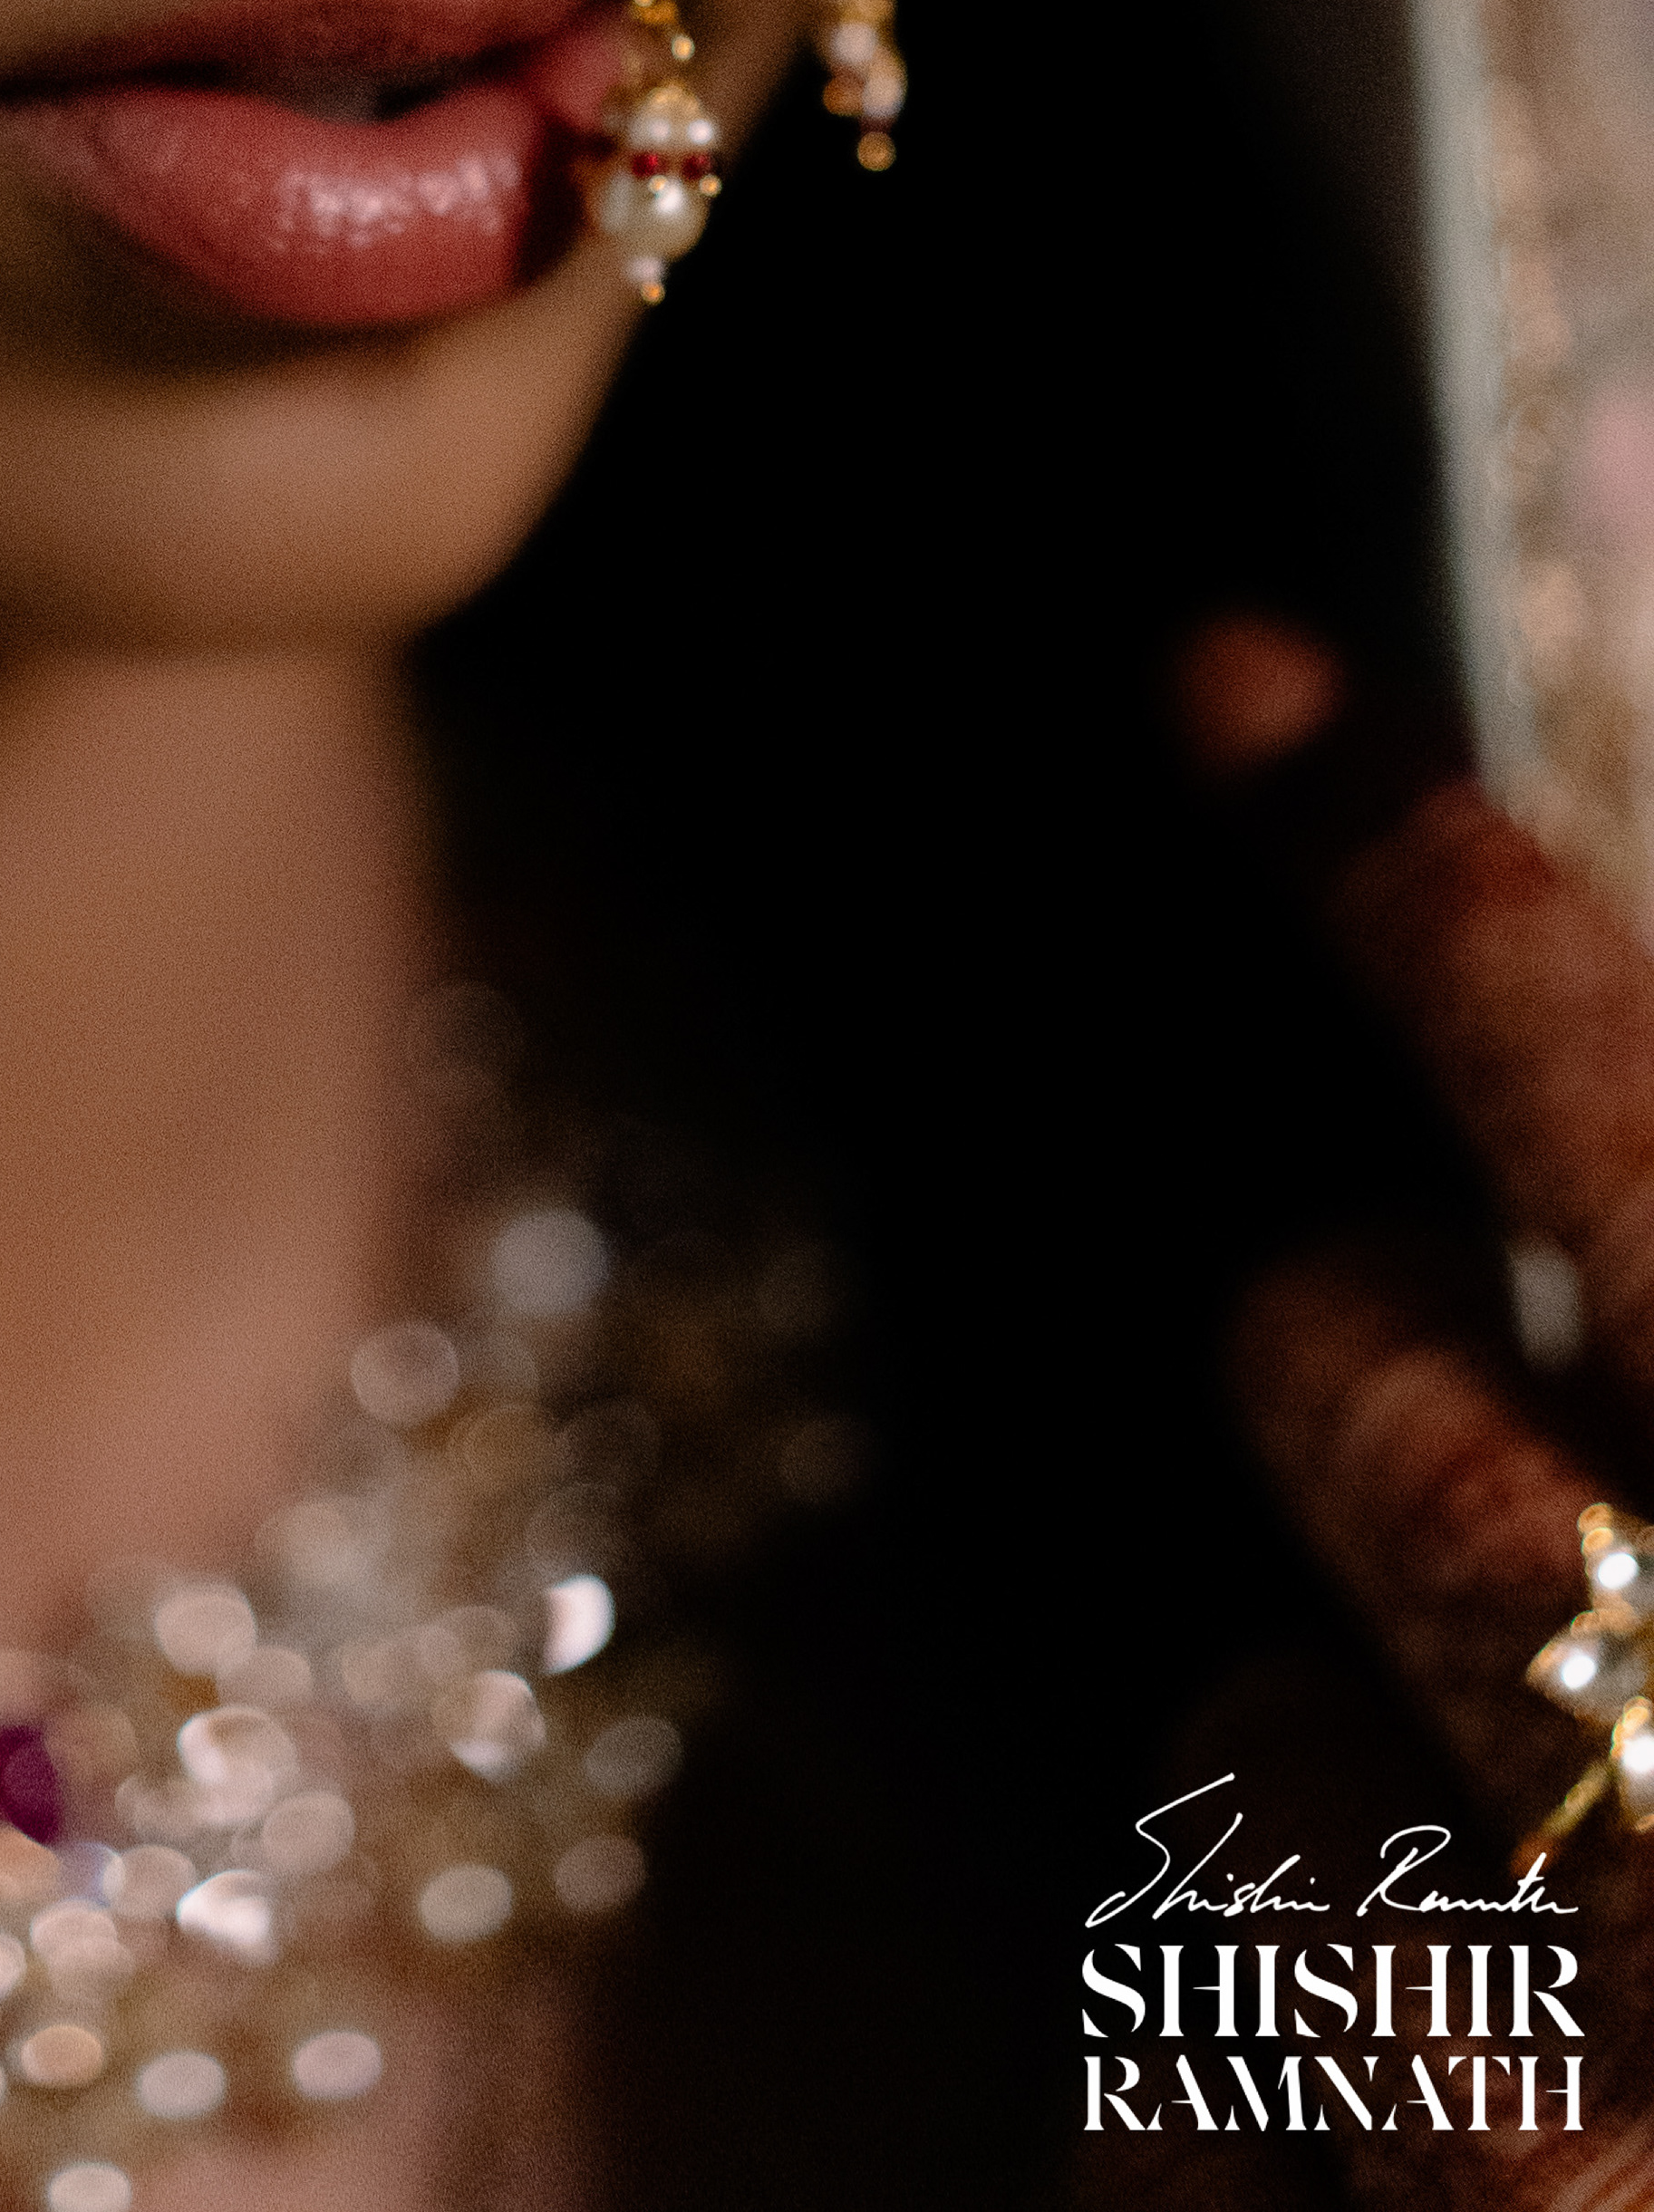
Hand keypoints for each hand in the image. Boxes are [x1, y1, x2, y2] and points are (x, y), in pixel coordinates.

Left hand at [1178, 617, 1653, 2188]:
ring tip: (1539, 1900)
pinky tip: (1440, 2145)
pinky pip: (1175, 2057)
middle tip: (1395, 1349)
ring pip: (1234, 1733)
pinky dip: (1251, 2067)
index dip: (1433, 878)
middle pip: (1364, 1387)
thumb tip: (1575, 1249)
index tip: (1228, 685)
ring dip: (1315, 1779)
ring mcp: (1560, 2083)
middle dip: (1344, 1342)